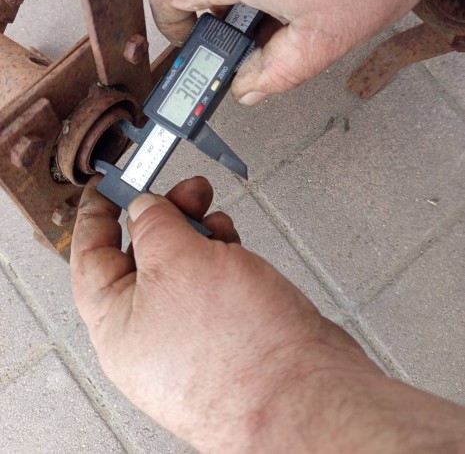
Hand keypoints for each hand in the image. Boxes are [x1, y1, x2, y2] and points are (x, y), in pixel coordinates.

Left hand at [71, 177, 464, 452]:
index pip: (91, 256)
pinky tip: (232, 244)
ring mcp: (188, 336)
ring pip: (183, 268)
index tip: (109, 184)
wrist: (303, 394)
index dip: (98, 213)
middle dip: (165, 216)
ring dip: (197, 233)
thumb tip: (143, 208)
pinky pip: (211, 284)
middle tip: (187, 190)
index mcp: (116, 324)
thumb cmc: (237, 347)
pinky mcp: (225, 334)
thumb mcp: (178, 260)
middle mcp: (148, 335)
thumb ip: (154, 224)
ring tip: (216, 218)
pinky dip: (219, 256)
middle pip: (144, 258)